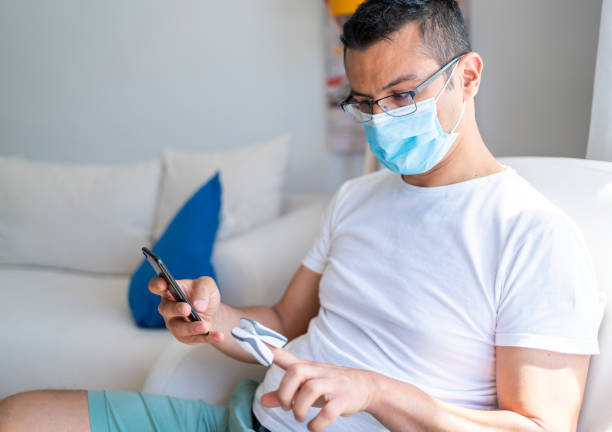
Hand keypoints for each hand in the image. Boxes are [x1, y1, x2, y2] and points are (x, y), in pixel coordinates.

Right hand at [148, 276, 223, 344]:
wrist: (212, 311)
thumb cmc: (203, 295)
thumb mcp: (207, 285)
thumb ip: (202, 289)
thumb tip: (198, 304)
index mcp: (170, 290)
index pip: (156, 286)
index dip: (157, 285)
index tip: (163, 284)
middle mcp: (168, 308)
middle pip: (166, 309)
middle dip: (176, 309)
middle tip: (186, 309)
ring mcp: (175, 324)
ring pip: (179, 328)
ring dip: (191, 328)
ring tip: (204, 326)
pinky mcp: (185, 337)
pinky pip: (195, 339)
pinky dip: (207, 338)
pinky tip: (218, 336)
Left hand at [260, 349, 376, 431]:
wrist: (365, 386)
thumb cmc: (331, 384)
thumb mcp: (307, 384)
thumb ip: (285, 391)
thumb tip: (263, 400)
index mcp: (307, 368)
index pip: (285, 356)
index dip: (269, 350)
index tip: (253, 340)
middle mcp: (319, 373)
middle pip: (296, 371)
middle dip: (285, 392)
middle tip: (286, 406)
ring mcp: (332, 385)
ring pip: (311, 390)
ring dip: (299, 408)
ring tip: (299, 417)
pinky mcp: (343, 401)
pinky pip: (328, 411)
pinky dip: (317, 424)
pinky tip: (313, 427)